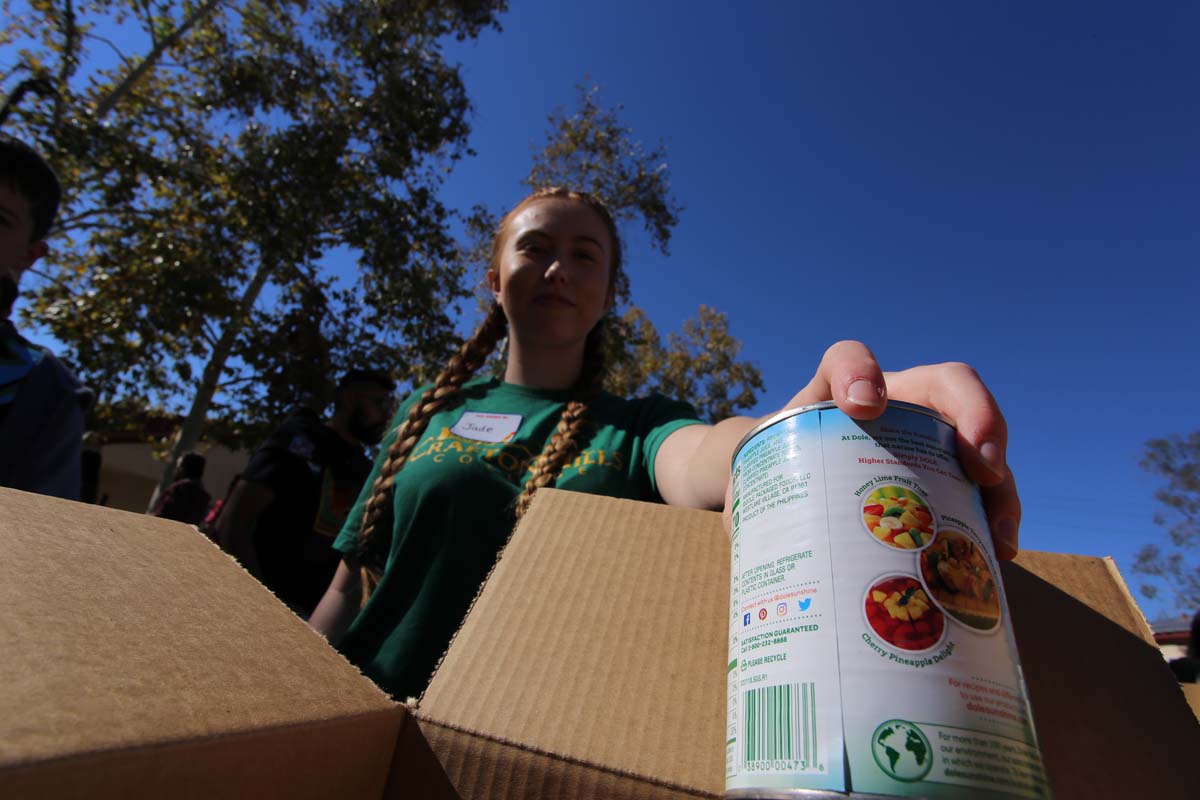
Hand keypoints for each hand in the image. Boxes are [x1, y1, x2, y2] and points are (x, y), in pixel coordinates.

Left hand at [724, 341, 1019, 559]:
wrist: (794, 490)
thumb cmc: (775, 475)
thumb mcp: (756, 478)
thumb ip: (746, 494)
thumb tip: (736, 532)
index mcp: (835, 392)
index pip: (847, 359)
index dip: (859, 371)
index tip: (862, 405)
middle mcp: (895, 403)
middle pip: (947, 385)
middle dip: (975, 416)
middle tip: (982, 465)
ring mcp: (930, 437)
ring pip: (980, 439)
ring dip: (1000, 482)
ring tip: (999, 530)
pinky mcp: (950, 476)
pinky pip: (987, 486)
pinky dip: (997, 515)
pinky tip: (998, 552)